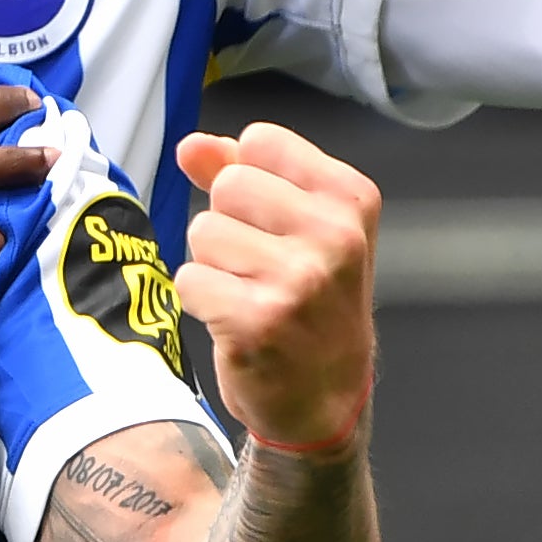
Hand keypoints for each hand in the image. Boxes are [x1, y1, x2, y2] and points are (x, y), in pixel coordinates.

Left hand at [176, 122, 379, 453]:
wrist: (325, 401)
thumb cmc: (311, 305)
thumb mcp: (299, 228)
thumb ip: (243, 173)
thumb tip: (192, 144)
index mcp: (351, 199)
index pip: (260, 141)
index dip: (250, 181)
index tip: (277, 225)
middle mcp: (335, 236)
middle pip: (228, 186)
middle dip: (229, 224)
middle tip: (261, 267)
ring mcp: (299, 280)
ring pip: (204, 232)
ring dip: (213, 265)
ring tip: (251, 295)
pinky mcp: (259, 321)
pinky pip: (189, 280)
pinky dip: (201, 301)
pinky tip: (237, 321)